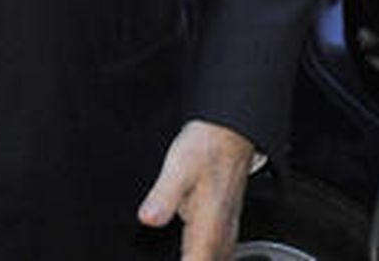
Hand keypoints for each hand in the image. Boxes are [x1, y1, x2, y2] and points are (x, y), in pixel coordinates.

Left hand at [137, 120, 253, 259]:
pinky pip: (218, 250)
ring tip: (181, 256)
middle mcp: (220, 230)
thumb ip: (164, 195)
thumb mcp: (179, 167)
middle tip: (171, 257)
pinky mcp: (225, 219)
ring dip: (199, 259)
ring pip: (216, 258)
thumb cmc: (207, 146)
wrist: (230, 132)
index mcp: (209, 224)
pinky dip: (204, 256)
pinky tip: (193, 253)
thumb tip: (148, 219)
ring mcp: (225, 226)